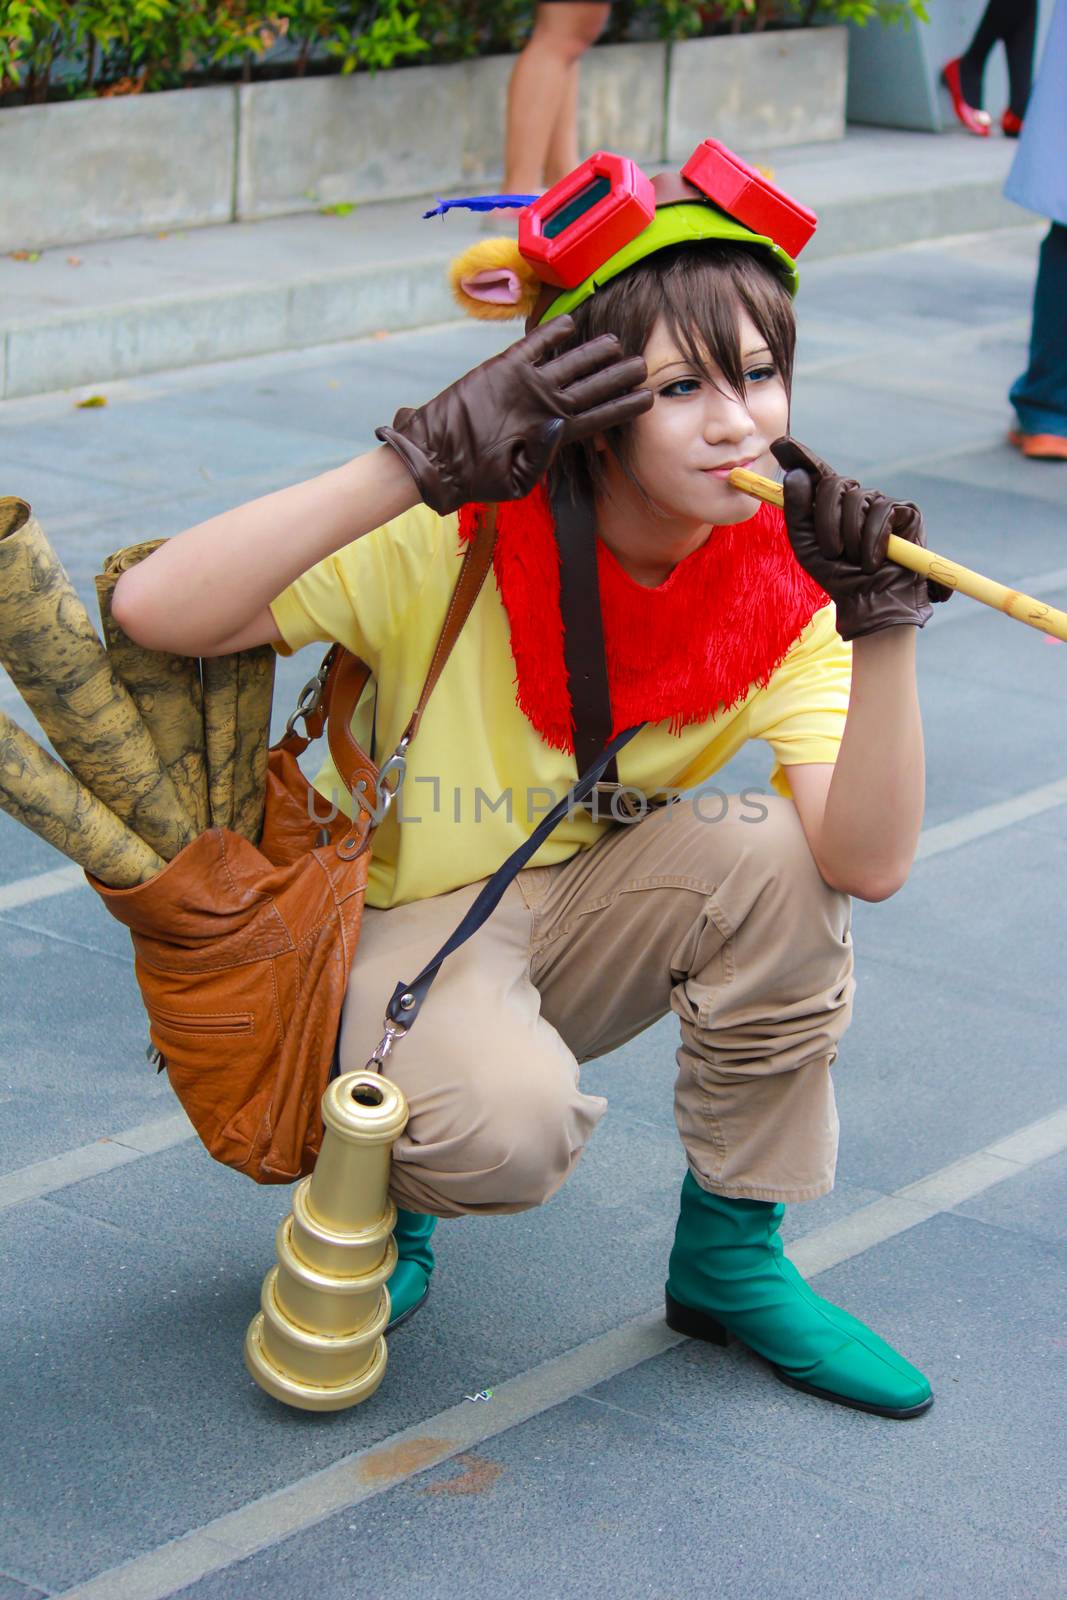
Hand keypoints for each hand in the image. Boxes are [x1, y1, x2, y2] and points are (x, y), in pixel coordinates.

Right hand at [375, 316, 651, 514]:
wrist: (436, 458)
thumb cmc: (475, 477)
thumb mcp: (515, 480)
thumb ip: (542, 458)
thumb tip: (560, 425)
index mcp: (553, 434)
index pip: (597, 418)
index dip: (622, 407)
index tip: (648, 399)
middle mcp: (545, 406)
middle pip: (590, 388)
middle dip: (617, 376)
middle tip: (643, 364)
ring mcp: (527, 386)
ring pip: (568, 365)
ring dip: (592, 353)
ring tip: (616, 343)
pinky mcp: (504, 368)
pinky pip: (533, 347)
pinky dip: (551, 335)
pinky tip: (571, 324)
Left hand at [770, 437, 951, 640]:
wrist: (870, 600)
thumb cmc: (838, 575)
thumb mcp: (807, 546)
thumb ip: (798, 511)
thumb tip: (797, 475)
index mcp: (829, 504)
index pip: (815, 472)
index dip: (800, 455)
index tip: (781, 444)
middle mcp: (854, 498)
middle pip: (833, 484)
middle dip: (826, 520)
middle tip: (831, 551)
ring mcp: (880, 502)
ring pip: (856, 500)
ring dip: (850, 537)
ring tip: (854, 560)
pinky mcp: (904, 511)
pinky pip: (881, 513)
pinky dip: (872, 541)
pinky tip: (873, 560)